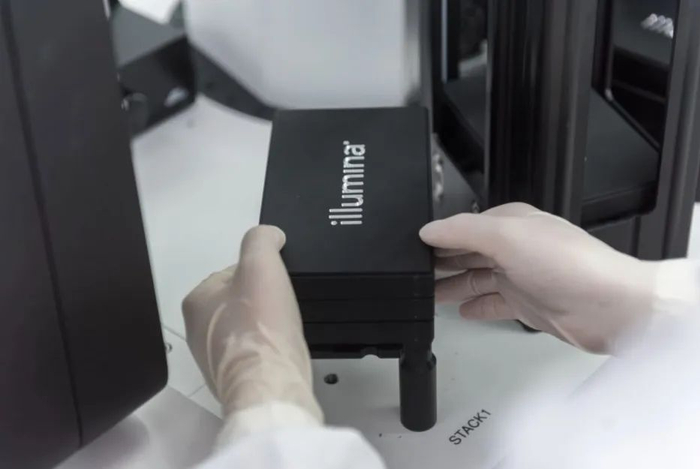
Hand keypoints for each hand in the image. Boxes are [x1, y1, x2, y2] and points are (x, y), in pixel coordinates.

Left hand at [182, 226, 321, 429]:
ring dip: (266, 325)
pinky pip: (252, 352)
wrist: (269, 385)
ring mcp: (213, 357)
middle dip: (262, 300)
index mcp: (196, 301)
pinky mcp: (233, 377)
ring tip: (284, 328)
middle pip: (238, 301)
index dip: (259, 272)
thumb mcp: (261, 264)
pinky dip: (267, 348)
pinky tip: (280, 348)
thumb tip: (270, 235)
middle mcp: (197, 330)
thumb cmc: (261, 326)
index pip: (230, 272)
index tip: (276, 281)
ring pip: (246, 328)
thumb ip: (262, 239)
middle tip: (282, 304)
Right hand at [419, 203, 661, 353]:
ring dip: (452, 285)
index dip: (438, 237)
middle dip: (441, 262)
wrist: (610, 307)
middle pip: (468, 253)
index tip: (411, 249)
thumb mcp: (507, 237)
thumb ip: (463, 231)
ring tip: (426, 294)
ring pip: (477, 279)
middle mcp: (516, 247)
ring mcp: (522, 277)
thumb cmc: (567, 265)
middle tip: (412, 273)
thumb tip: (428, 229)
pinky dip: (476, 306)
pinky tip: (461, 311)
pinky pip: (493, 303)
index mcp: (511, 222)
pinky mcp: (528, 304)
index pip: (464, 227)